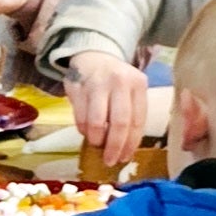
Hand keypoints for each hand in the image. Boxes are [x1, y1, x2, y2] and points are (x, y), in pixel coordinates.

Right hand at [65, 51, 148, 169]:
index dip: (131, 143)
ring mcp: (97, 83)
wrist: (93, 55)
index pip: (137, 120)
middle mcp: (119, 82)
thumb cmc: (116, 80)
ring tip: (96, 144)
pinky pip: (80, 117)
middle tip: (110, 160)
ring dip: (96, 139)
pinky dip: (83, 129)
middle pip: (119, 122)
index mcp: (138, 84)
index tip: (124, 158)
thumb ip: (132, 113)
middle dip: (114, 146)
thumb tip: (125, 148)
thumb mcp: (131, 89)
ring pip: (96, 122)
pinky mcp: (77, 87)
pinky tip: (87, 131)